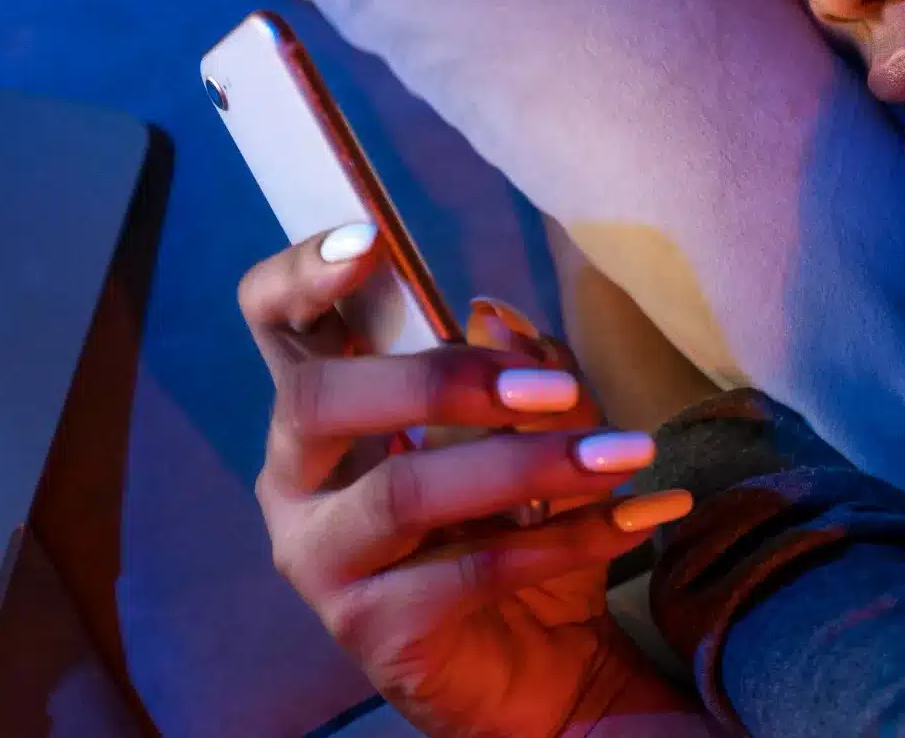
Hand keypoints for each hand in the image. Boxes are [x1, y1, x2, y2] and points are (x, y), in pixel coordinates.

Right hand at [240, 223, 702, 736]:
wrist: (544, 664)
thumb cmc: (519, 526)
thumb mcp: (535, 431)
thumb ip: (521, 369)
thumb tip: (496, 315)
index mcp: (325, 412)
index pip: (273, 323)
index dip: (300, 274)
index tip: (368, 240)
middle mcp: (296, 482)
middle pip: (317, 400)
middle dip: (440, 379)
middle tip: (553, 389)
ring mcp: (321, 560)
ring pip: (406, 489)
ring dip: (529, 463)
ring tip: (624, 456)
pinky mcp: (369, 631)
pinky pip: (469, 569)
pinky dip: (565, 539)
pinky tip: (630, 520)